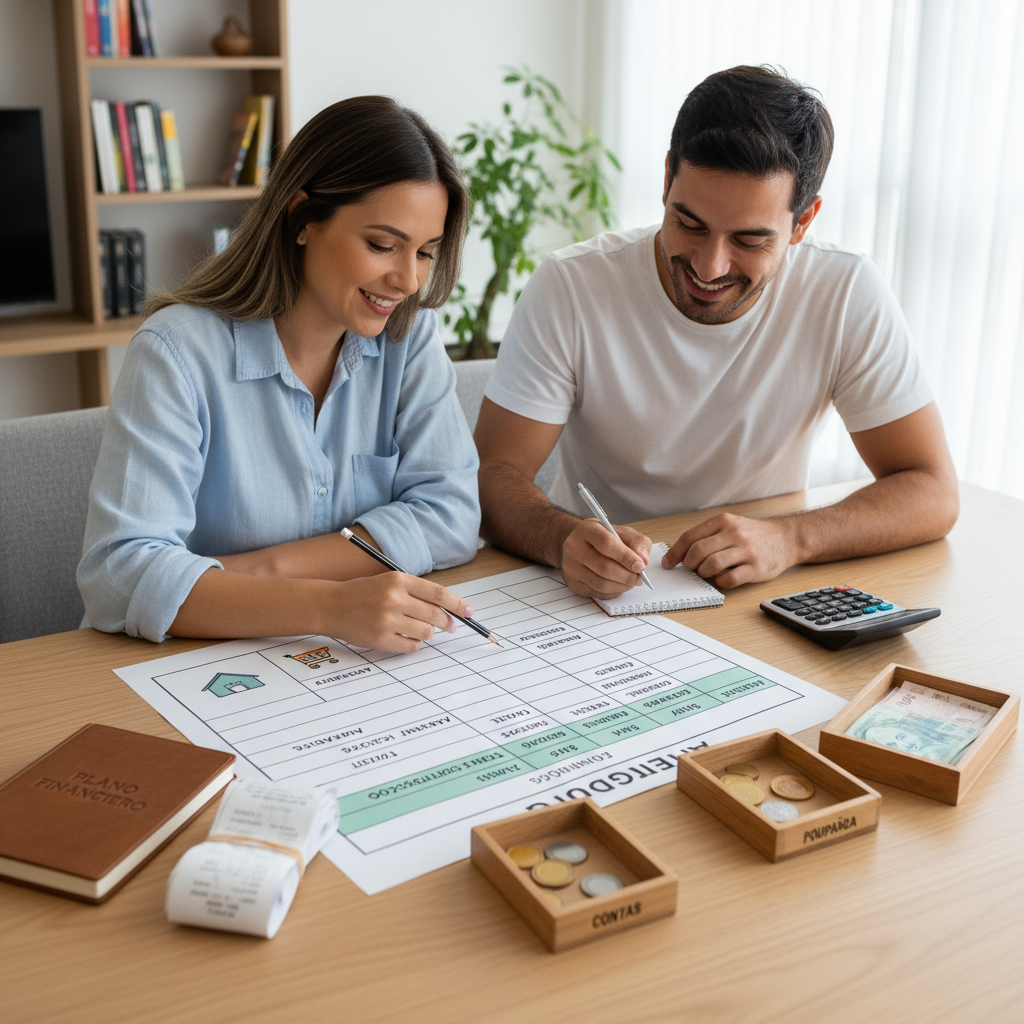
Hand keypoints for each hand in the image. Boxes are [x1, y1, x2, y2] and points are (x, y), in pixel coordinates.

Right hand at [326, 572, 472, 652]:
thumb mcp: (389, 582)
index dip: (458, 604)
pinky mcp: (381, 639)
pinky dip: (413, 644)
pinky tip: (403, 636)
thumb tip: (448, 609)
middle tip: (450, 626)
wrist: (331, 605)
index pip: (438, 594)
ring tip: (415, 628)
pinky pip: (412, 646)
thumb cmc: (363, 593)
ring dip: (427, 633)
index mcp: (398, 580)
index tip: (470, 612)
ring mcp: (387, 620)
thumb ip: (416, 593)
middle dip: (447, 623)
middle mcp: (394, 599)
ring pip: (427, 633)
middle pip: (436, 615)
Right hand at [561, 519, 651, 597]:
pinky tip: (619, 585)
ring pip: (601, 584)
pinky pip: (598, 593)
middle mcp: (574, 548)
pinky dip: (614, 592)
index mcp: (587, 530)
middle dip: (627, 575)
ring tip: (632, 582)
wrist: (577, 544)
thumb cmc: (602, 537)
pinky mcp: (573, 583)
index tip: (641, 566)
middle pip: (604, 567)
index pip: (606, 544)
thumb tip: (643, 560)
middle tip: (639, 578)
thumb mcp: (621, 532)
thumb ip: (637, 542)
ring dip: (622, 586)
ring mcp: (570, 567)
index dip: (626, 557)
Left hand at [663, 513, 797, 588]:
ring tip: (707, 572)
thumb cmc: (753, 535)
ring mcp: (746, 551)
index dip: (675, 553)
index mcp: (723, 521)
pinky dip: (720, 582)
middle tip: (691, 568)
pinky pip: (728, 579)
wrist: (786, 538)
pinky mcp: (755, 568)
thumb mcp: (730, 525)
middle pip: (697, 552)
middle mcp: (734, 534)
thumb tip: (679, 554)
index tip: (668, 563)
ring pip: (711, 565)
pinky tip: (722, 578)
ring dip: (703, 573)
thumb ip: (707, 536)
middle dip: (689, 564)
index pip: (690, 537)